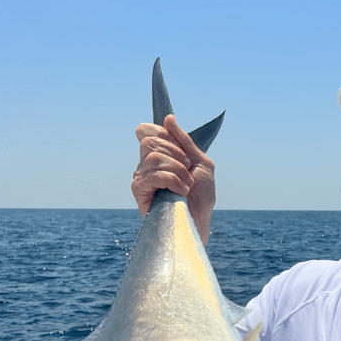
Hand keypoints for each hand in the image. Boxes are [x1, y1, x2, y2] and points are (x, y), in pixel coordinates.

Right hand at [131, 115, 215, 244]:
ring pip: (153, 157)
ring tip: (186, 186)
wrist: (200, 221)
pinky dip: (173, 180)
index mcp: (159, 156)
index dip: (165, 136)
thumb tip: (168, 118)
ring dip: (177, 170)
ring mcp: (141, 177)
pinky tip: (180, 192)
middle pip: (150, 141)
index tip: (184, 153)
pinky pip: (153, 174)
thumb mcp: (200, 162)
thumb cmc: (201, 197)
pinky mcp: (139, 191)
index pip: (147, 131)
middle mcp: (146, 165)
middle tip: (188, 171)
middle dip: (176, 154)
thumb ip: (185, 140)